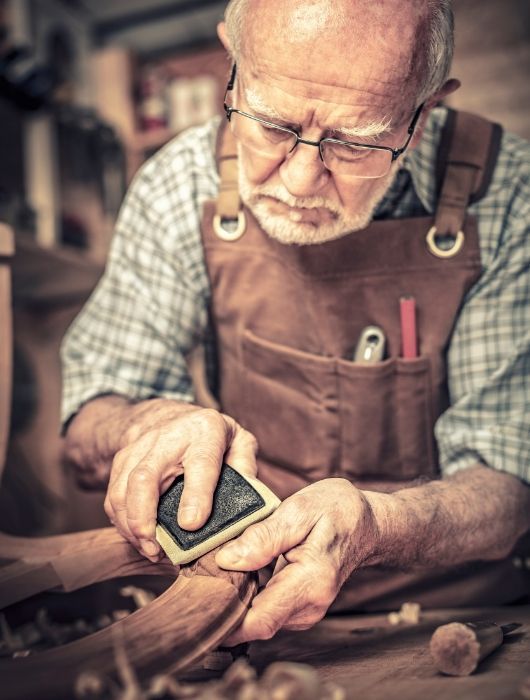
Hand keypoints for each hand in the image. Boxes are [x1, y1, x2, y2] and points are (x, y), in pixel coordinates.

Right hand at [103, 401, 257, 561]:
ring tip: (150, 550)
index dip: (195, 496)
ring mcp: (140, 447)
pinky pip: (113, 495)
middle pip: (145, 477)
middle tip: (157, 548)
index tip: (191, 525)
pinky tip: (138, 538)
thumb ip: (246, 469)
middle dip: (144, 517)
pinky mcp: (121, 461)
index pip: (200, 463)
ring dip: (131, 526)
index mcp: (206, 431)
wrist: (173, 415)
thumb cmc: (212, 436)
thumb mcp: (240, 442)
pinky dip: (121, 522)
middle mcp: (168, 436)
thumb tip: (246, 502)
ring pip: (122, 489)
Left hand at [215, 478, 378, 643]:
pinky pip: (265, 607)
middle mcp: (309, 606)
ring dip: (236, 595)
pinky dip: (249, 591)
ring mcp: (305, 611)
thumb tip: (226, 559)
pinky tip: (243, 567)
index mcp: (310, 582)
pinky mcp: (298, 607)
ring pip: (256, 615)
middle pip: (252, 621)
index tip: (198, 604)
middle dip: (224, 601)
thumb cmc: (337, 511)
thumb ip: (264, 536)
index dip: (224, 621)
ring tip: (222, 563)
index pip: (259, 621)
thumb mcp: (300, 509)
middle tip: (202, 571)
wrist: (366, 523)